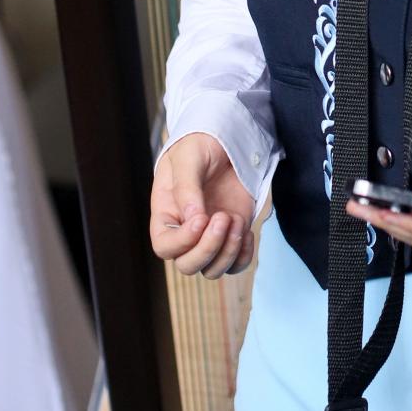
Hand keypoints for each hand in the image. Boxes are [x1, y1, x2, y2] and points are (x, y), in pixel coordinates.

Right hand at [150, 132, 255, 277]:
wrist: (227, 140)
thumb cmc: (200, 145)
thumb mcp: (189, 158)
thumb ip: (187, 187)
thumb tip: (192, 219)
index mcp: (166, 215)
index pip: (164, 246)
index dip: (183, 241)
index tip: (202, 218)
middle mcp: (185, 232)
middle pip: (188, 265)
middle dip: (208, 248)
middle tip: (224, 217)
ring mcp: (210, 236)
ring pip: (212, 270)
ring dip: (228, 251)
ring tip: (236, 220)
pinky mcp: (232, 236)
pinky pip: (235, 264)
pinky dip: (243, 256)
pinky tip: (247, 231)